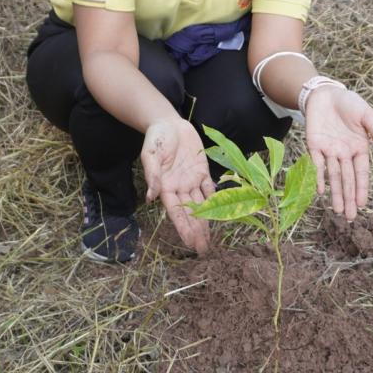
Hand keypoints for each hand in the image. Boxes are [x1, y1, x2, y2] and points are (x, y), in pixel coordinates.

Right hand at [140, 118, 215, 252]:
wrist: (168, 122)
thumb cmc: (156, 138)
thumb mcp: (150, 155)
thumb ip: (152, 176)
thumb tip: (150, 198)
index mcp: (166, 187)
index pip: (176, 212)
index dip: (183, 228)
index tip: (189, 243)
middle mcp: (180, 187)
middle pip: (190, 214)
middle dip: (196, 232)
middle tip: (203, 250)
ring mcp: (192, 180)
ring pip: (202, 205)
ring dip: (206, 222)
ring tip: (210, 240)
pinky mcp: (202, 171)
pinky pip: (210, 188)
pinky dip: (217, 201)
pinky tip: (222, 215)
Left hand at [303, 86, 372, 220]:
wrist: (326, 93)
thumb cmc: (349, 103)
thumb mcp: (366, 115)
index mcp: (359, 148)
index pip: (361, 173)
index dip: (361, 188)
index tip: (362, 204)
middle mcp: (344, 154)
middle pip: (347, 180)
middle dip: (348, 198)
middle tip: (350, 217)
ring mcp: (329, 151)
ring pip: (333, 176)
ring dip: (335, 193)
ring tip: (337, 211)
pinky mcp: (314, 145)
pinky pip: (316, 164)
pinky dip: (318, 177)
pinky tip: (320, 191)